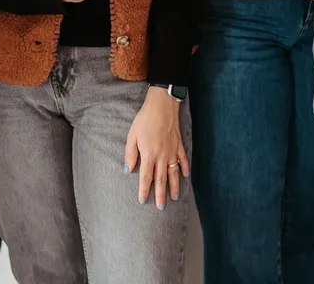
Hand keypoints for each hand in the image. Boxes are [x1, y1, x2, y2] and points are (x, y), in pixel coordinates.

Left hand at [124, 87, 188, 209]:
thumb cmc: (144, 120)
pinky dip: (185, 168)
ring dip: (174, 186)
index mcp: (149, 155)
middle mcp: (162, 156)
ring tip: (174, 197)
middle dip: (160, 195)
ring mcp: (172, 151)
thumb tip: (127, 169)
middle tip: (161, 207)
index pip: (145, 177)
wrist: (161, 106)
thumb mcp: (132, 136)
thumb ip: (130, 154)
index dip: (144, 190)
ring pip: (174, 173)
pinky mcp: (179, 144)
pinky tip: (185, 176)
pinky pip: (183, 159)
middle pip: (161, 180)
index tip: (142, 200)